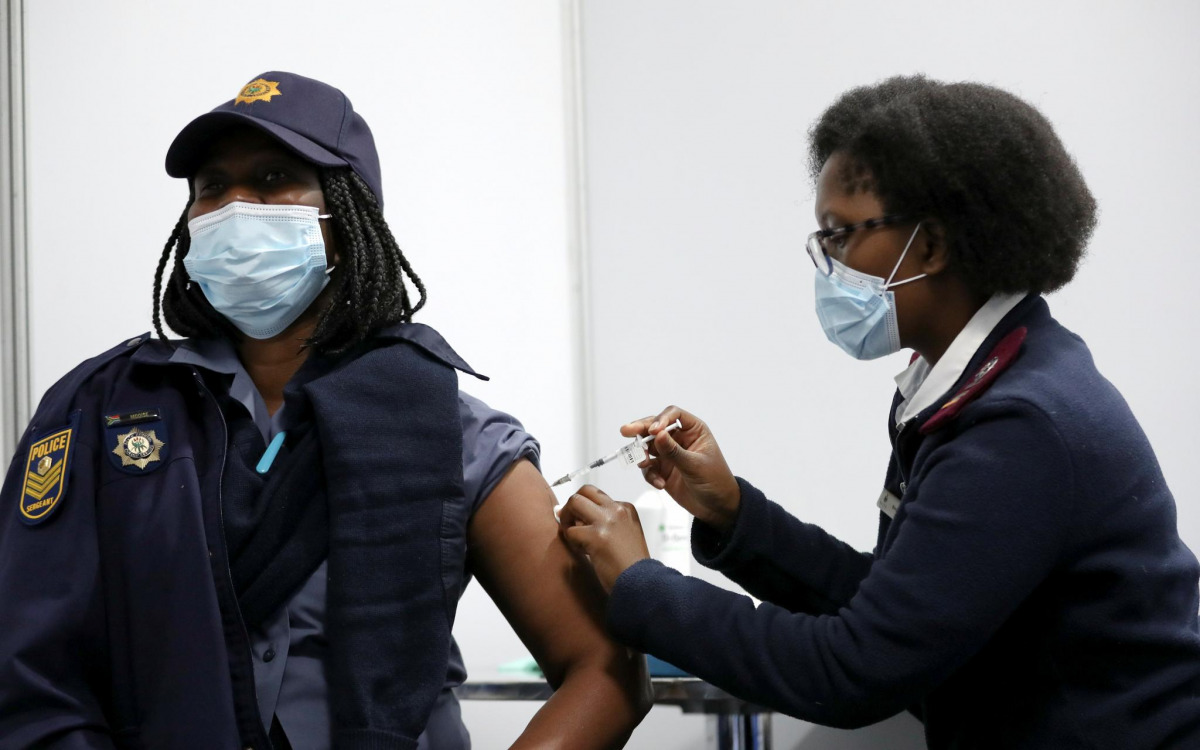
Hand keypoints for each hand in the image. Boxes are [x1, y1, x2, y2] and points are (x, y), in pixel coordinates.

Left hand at [557, 485, 649, 593]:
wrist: (641, 582)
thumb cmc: (631, 564)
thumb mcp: (625, 534)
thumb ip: (605, 522)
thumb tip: (574, 517)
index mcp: (625, 508)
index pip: (596, 496)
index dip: (585, 509)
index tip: (584, 524)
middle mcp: (617, 510)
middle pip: (584, 491)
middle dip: (571, 505)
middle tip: (569, 523)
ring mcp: (607, 521)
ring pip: (574, 502)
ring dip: (567, 519)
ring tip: (574, 538)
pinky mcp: (596, 536)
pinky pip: (571, 530)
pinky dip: (571, 541)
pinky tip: (583, 552)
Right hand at [622, 405, 739, 531]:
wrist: (716, 507)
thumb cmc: (715, 481)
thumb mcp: (695, 465)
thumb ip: (674, 451)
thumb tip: (657, 434)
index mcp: (694, 431)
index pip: (674, 415)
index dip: (661, 419)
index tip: (653, 430)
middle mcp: (679, 439)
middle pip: (655, 427)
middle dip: (640, 430)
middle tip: (626, 431)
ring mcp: (669, 454)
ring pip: (647, 446)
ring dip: (642, 454)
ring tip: (643, 463)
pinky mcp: (662, 469)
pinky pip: (649, 467)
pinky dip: (650, 474)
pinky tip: (660, 483)